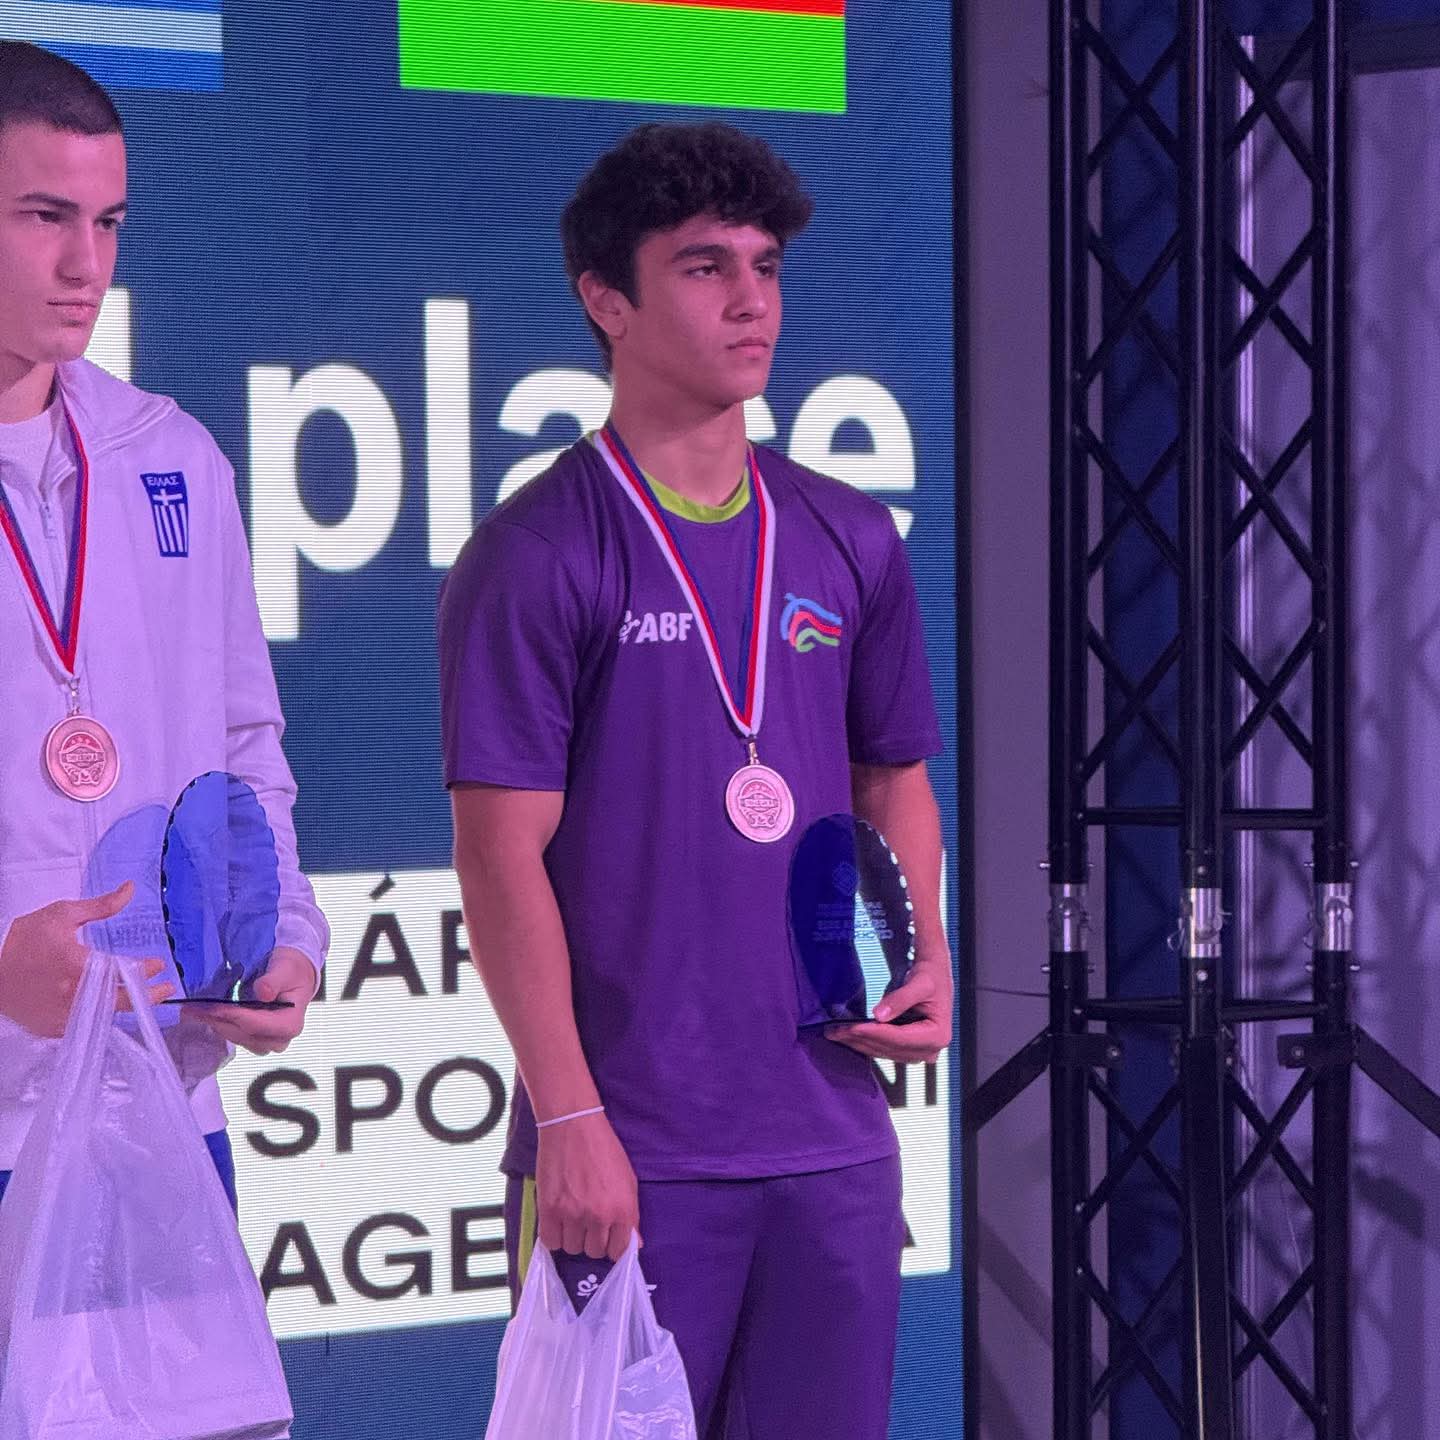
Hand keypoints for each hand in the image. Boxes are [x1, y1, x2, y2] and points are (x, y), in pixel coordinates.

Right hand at [0, 883, 173, 1036]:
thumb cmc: (22, 939)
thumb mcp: (61, 915)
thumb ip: (101, 906)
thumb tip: (131, 889)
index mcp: (80, 966)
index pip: (125, 972)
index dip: (146, 969)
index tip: (158, 964)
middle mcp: (75, 995)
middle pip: (122, 1001)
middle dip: (149, 996)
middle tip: (167, 990)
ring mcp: (63, 1015)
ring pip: (104, 1015)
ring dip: (123, 1005)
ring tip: (141, 996)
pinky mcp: (51, 1027)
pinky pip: (83, 1024)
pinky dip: (97, 1015)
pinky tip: (107, 1006)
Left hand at [192, 946, 314, 1054]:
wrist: (295, 975)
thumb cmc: (292, 970)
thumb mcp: (285, 968)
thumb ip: (274, 980)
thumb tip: (263, 992)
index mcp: (291, 1023)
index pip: (258, 1025)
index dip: (234, 1016)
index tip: (213, 1007)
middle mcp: (280, 1038)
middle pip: (244, 1034)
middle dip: (219, 1021)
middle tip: (194, 1009)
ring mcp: (267, 1041)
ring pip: (237, 1037)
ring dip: (216, 1024)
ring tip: (196, 1011)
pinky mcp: (256, 1039)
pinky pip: (235, 1035)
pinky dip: (220, 1024)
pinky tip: (206, 1014)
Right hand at [536, 1111, 639, 1262]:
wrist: (574, 1125)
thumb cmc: (604, 1149)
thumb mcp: (628, 1180)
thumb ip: (631, 1215)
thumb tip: (635, 1244)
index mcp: (623, 1209)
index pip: (619, 1250)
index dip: (613, 1246)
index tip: (607, 1238)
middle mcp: (599, 1216)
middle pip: (595, 1252)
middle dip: (592, 1240)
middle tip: (588, 1220)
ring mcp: (573, 1214)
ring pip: (572, 1249)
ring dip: (572, 1237)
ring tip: (572, 1215)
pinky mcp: (549, 1209)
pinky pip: (550, 1242)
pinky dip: (553, 1235)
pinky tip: (557, 1220)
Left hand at [826, 951, 953, 1063]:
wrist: (935, 976)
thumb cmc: (931, 976)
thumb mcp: (919, 983)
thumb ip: (900, 999)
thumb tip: (879, 1015)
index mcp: (938, 1036)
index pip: (900, 1038)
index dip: (874, 1033)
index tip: (852, 1027)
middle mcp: (931, 1050)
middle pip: (890, 1048)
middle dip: (861, 1039)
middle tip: (834, 1031)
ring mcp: (920, 1053)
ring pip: (884, 1051)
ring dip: (859, 1043)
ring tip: (835, 1034)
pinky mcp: (909, 1050)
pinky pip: (885, 1049)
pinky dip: (866, 1042)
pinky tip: (848, 1036)